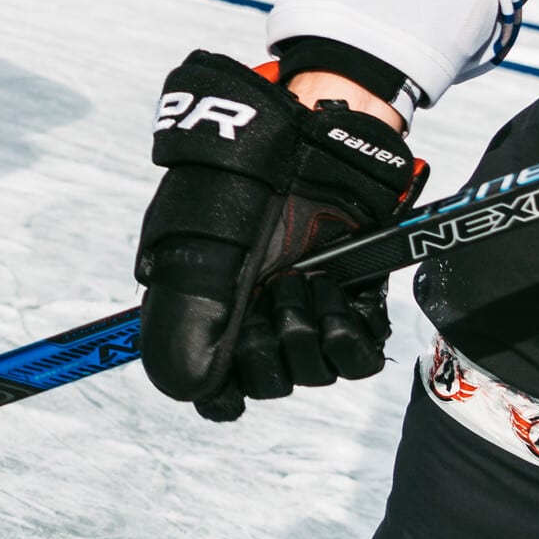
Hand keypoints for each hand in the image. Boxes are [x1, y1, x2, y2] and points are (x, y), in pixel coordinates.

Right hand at [135, 50, 427, 419]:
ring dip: (306, 327)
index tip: (229, 382)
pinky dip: (347, 329)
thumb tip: (189, 389)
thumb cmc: (239, 185)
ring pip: (313, 373)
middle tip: (264, 294)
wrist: (304, 144)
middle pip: (266, 384)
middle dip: (266, 347)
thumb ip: (179, 322)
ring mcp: (306, 313)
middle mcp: (257, 319)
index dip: (222, 394)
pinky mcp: (354, 304)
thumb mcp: (191, 248)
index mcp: (208, 310)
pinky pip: (359, 356)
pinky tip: (332, 288)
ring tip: (301, 276)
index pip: (213, 391)